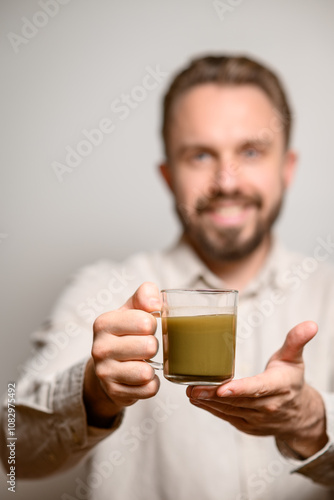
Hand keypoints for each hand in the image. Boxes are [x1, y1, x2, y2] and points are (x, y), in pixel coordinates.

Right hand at [84, 282, 160, 426]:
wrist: (107, 366)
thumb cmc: (125, 333)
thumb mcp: (132, 309)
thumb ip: (144, 295)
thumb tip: (155, 302)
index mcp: (104, 323)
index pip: (145, 322)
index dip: (153, 324)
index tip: (146, 326)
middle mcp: (99, 348)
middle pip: (149, 347)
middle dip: (153, 346)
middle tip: (145, 346)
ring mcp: (105, 373)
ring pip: (147, 372)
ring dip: (153, 367)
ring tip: (143, 362)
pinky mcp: (115, 393)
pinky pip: (148, 390)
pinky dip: (151, 384)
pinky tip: (142, 377)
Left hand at [187, 321, 327, 457]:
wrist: (298, 415)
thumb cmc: (290, 381)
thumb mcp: (294, 359)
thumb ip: (296, 341)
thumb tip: (310, 324)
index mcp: (279, 386)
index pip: (258, 387)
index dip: (240, 389)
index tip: (223, 388)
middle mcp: (268, 406)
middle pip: (238, 401)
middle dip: (214, 395)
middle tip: (193, 388)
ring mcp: (257, 419)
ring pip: (230, 411)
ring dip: (209, 403)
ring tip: (191, 392)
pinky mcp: (247, 425)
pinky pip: (227, 417)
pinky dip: (212, 410)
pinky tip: (197, 400)